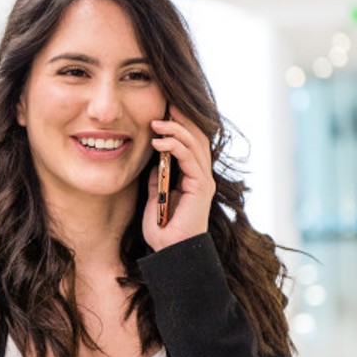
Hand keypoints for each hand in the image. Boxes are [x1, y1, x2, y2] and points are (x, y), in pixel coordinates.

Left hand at [142, 106, 215, 251]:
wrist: (171, 252)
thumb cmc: (163, 231)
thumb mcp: (154, 198)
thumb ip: (157, 179)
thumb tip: (155, 162)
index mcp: (191, 178)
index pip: (190, 144)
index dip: (179, 126)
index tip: (163, 112)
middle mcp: (201, 176)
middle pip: (197, 138)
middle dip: (181, 119)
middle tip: (166, 104)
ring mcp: (203, 180)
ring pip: (194, 144)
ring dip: (176, 129)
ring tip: (157, 122)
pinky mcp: (200, 186)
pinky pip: (189, 158)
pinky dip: (174, 146)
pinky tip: (159, 141)